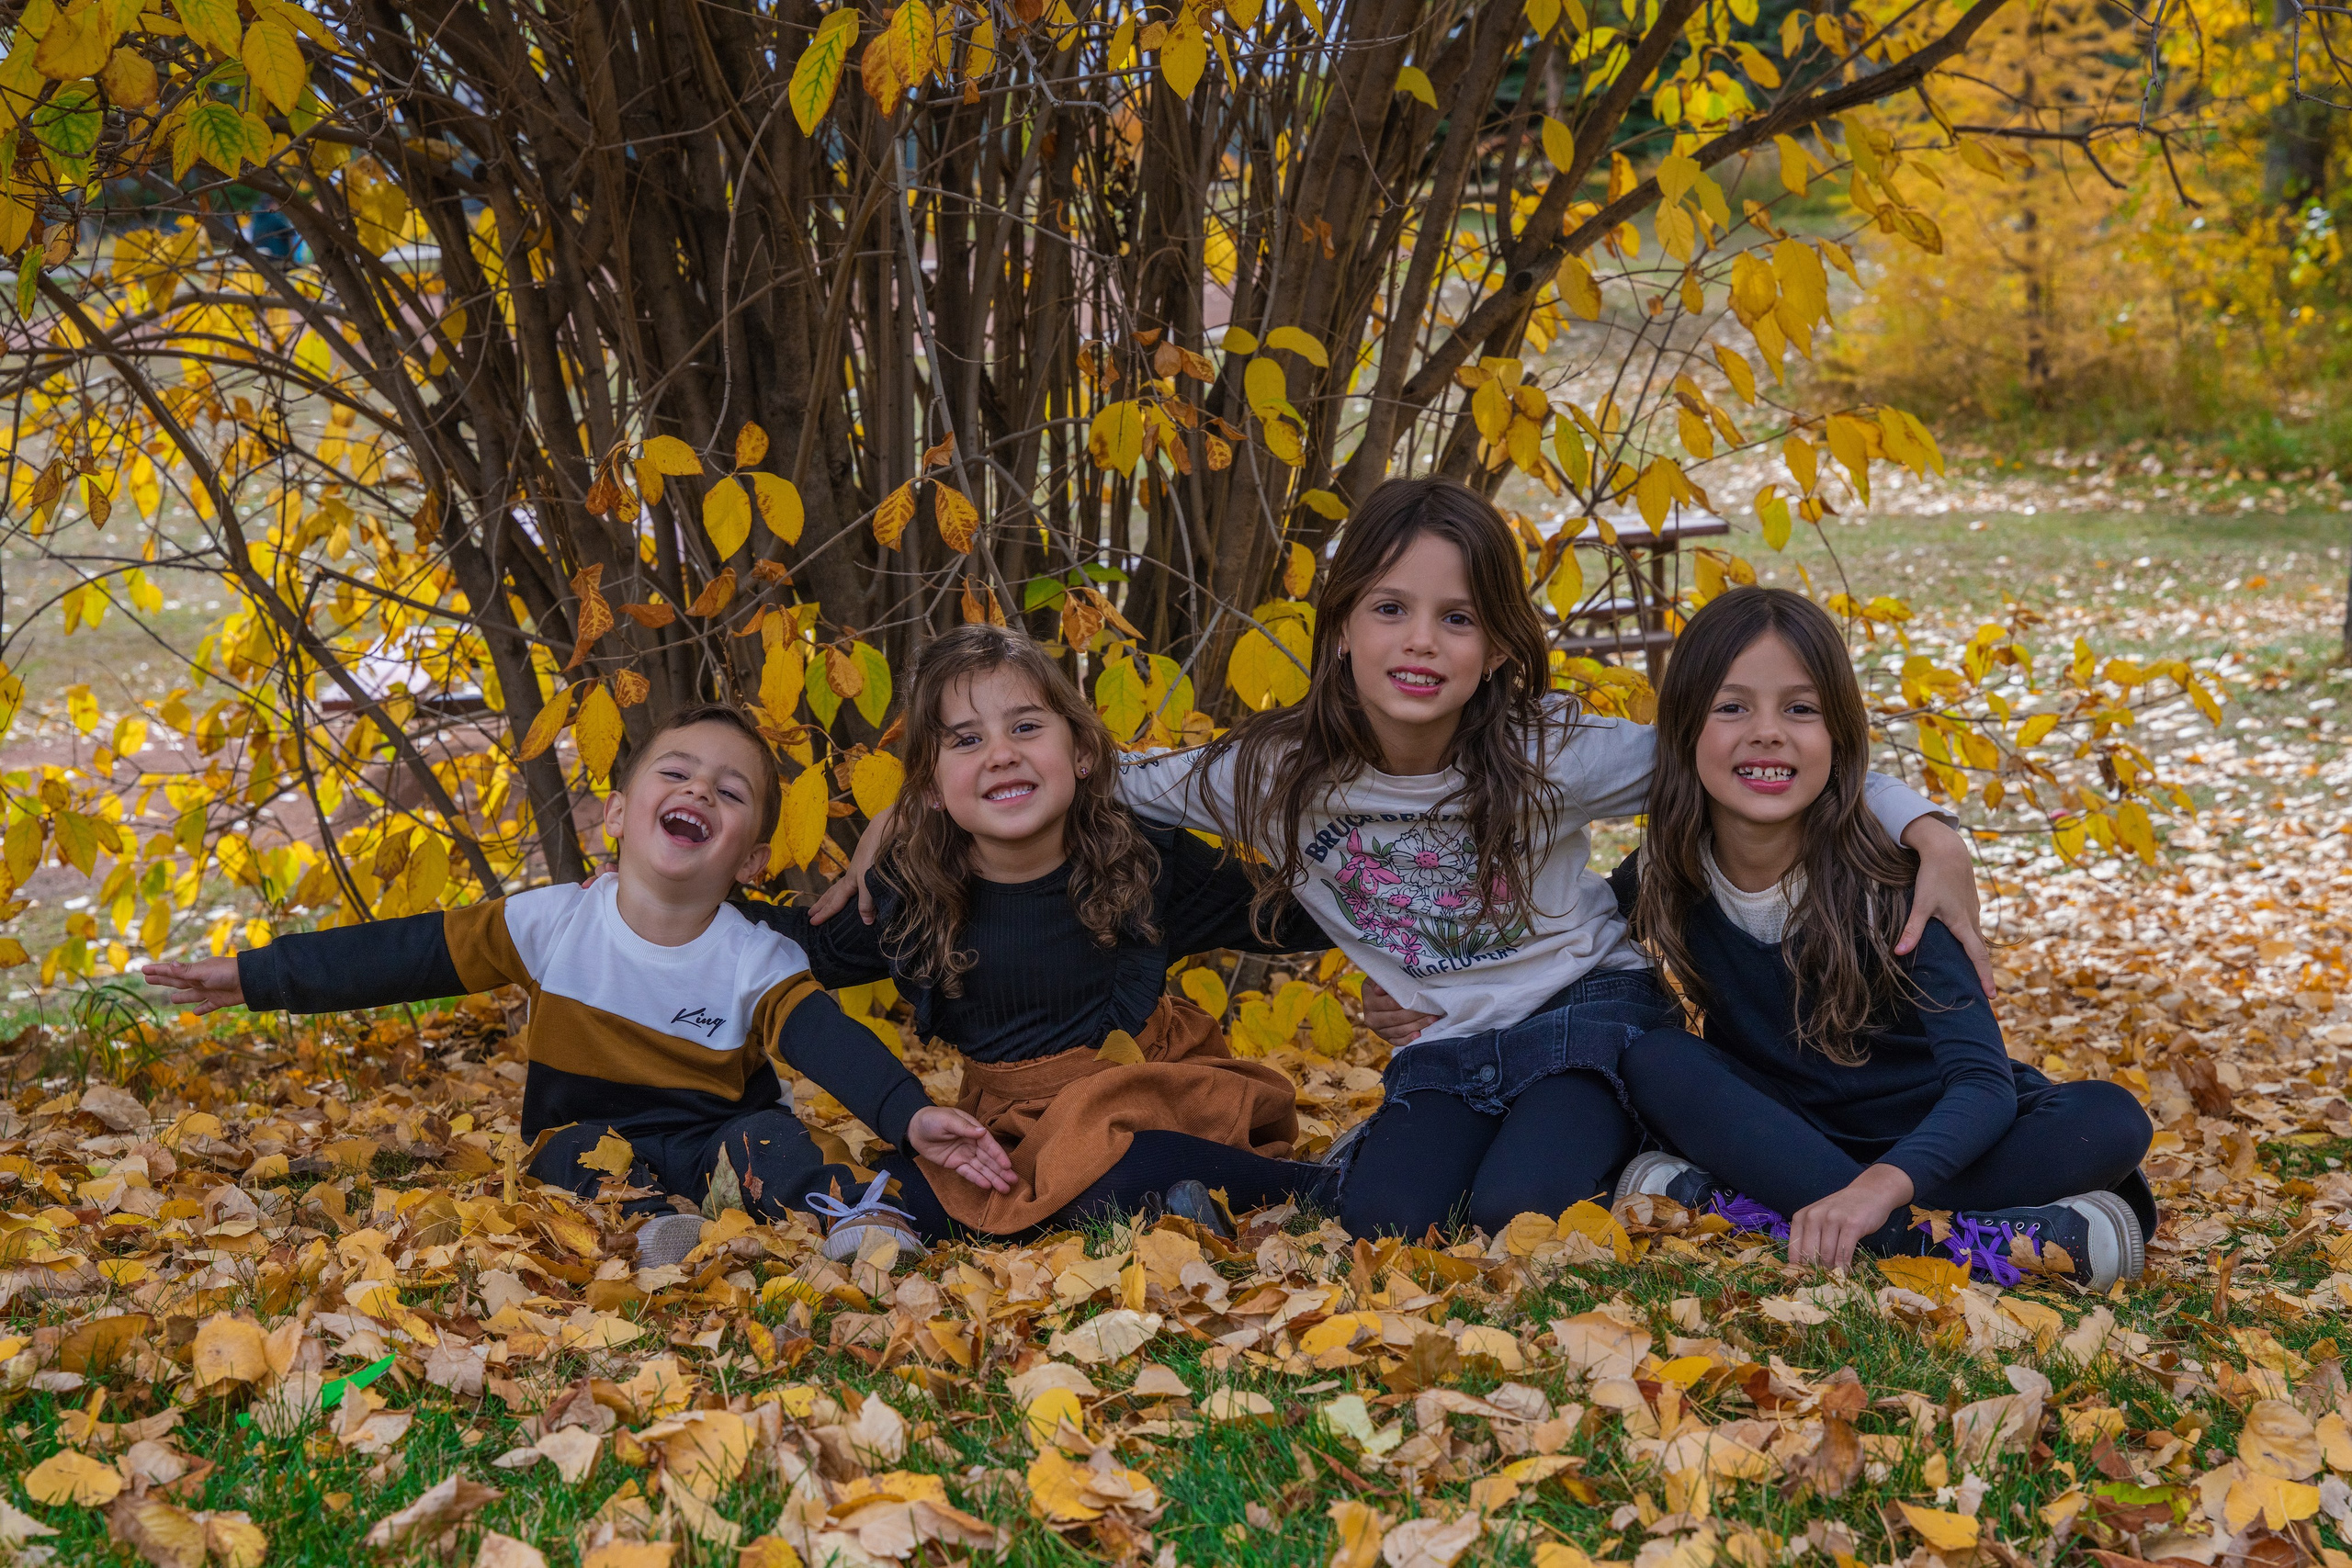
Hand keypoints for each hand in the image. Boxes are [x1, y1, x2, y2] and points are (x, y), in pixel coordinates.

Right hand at [141, 956, 245, 1014]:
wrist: (251, 981)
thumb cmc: (227, 973)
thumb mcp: (204, 972)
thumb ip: (187, 971)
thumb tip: (169, 965)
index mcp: (194, 971)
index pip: (171, 971)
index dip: (157, 971)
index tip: (143, 969)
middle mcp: (200, 981)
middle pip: (177, 982)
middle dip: (163, 981)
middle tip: (148, 979)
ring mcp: (209, 991)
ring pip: (191, 995)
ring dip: (182, 997)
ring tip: (172, 998)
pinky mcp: (219, 1000)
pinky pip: (207, 1006)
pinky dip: (201, 1009)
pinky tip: (195, 1012)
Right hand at [809, 807, 892, 924]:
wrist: (881, 831)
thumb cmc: (873, 855)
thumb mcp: (868, 881)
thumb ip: (867, 901)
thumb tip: (866, 921)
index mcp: (850, 882)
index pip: (835, 902)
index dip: (825, 913)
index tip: (813, 923)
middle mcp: (851, 877)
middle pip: (832, 894)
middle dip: (822, 905)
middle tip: (810, 915)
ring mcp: (857, 870)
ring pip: (840, 887)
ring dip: (830, 897)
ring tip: (823, 903)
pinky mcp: (866, 865)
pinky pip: (850, 883)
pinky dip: (844, 889)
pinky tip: (850, 889)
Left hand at [907, 1106, 1016, 1192]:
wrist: (913, 1128)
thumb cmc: (932, 1119)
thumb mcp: (947, 1120)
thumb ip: (964, 1127)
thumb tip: (982, 1132)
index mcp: (973, 1130)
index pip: (989, 1144)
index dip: (998, 1155)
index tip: (1008, 1165)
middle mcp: (972, 1143)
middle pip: (989, 1158)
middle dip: (1001, 1170)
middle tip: (1013, 1181)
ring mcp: (965, 1154)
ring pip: (981, 1168)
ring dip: (993, 1177)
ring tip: (1005, 1189)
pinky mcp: (955, 1163)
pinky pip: (968, 1172)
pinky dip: (977, 1179)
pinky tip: (987, 1186)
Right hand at [1360, 979, 1439, 1046]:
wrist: (1376, 997)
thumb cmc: (1383, 984)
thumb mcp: (1379, 978)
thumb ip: (1382, 981)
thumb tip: (1380, 989)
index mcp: (1369, 1001)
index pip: (1389, 1003)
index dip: (1406, 1002)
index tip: (1422, 999)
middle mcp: (1370, 1018)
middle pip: (1396, 1018)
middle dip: (1416, 1015)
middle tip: (1432, 1011)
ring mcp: (1378, 1030)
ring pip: (1399, 1030)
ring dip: (1417, 1026)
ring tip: (1432, 1019)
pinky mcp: (1385, 1038)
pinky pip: (1397, 1041)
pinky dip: (1409, 1039)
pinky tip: (1419, 1034)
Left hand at [1787, 1164, 1913, 1271]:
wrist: (1870, 1191)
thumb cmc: (1843, 1209)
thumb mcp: (1820, 1218)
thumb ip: (1812, 1238)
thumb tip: (1804, 1269)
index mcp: (1802, 1216)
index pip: (1794, 1249)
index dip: (1799, 1268)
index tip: (1805, 1281)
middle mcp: (1814, 1216)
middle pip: (1810, 1254)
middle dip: (1816, 1271)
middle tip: (1823, 1282)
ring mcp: (1833, 1219)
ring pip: (1827, 1255)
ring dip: (1831, 1270)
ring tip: (1835, 1278)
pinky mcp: (1852, 1224)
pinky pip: (1844, 1252)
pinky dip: (1844, 1266)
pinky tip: (1845, 1273)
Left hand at [1898, 816, 1993, 995]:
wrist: (1948, 850)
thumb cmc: (1934, 876)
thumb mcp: (1921, 904)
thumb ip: (1912, 929)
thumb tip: (1899, 952)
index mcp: (1963, 924)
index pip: (1978, 957)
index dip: (1984, 977)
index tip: (1992, 996)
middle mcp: (1972, 920)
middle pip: (1981, 952)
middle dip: (1983, 973)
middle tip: (1986, 993)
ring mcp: (1973, 911)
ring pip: (1977, 939)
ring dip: (1977, 957)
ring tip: (1974, 974)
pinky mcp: (1969, 903)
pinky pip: (1973, 928)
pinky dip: (1971, 941)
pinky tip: (1963, 945)